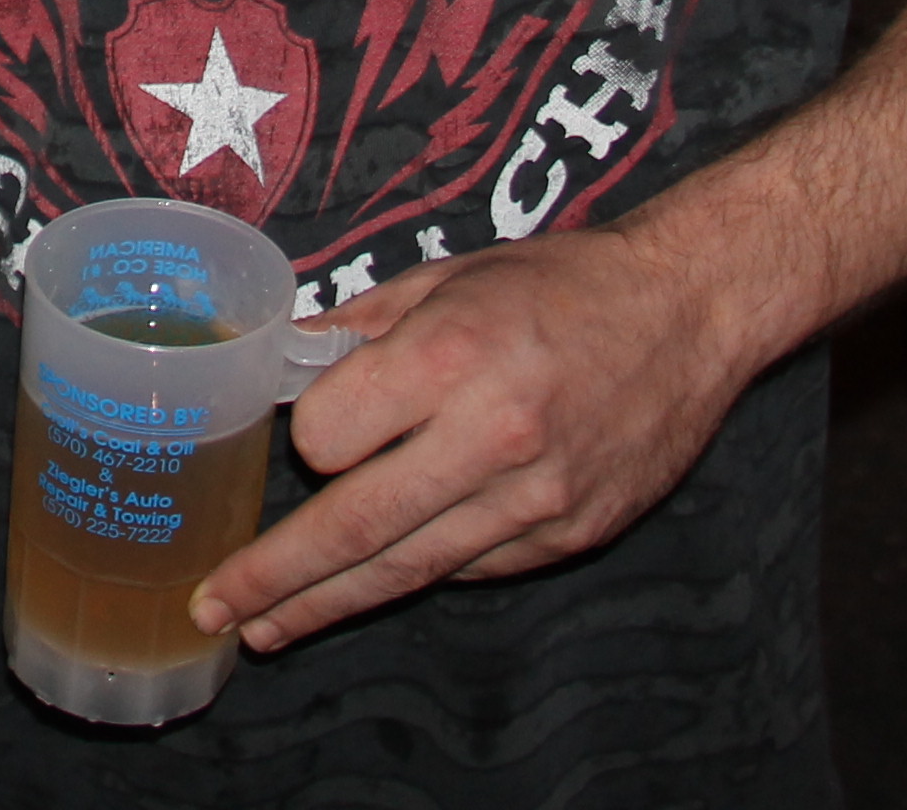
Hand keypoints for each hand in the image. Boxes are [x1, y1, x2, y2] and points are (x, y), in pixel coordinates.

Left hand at [190, 222, 760, 650]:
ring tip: (269, 629)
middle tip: (216, 607)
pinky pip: (474, 565)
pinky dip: (425, 566)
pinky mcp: (571, 533)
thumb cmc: (564, 283)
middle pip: (356, 527)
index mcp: (452, 355)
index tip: (310, 424)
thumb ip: (362, 331)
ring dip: (331, 604)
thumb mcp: (449, 278)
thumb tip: (286, 367)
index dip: (307, 437)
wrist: (690, 310)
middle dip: (277, 576)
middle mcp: (493, 435)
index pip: (328, 437)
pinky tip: (390, 569)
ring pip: (411, 567)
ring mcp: (537, 497)